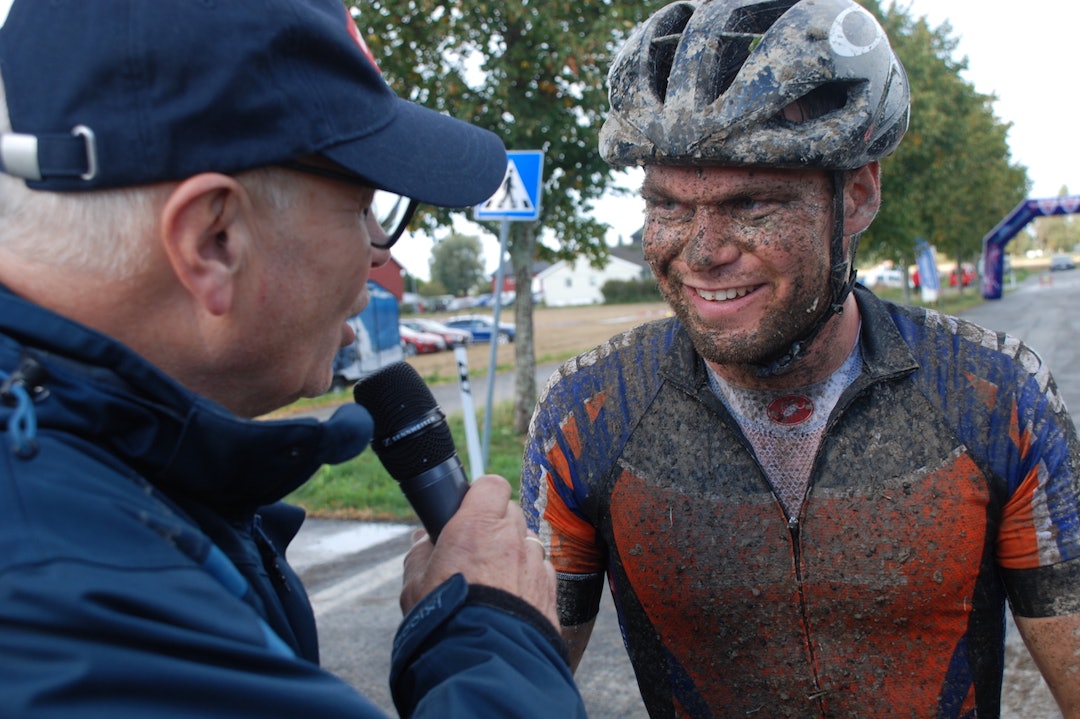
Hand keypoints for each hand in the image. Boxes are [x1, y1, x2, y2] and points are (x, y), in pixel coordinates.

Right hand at [400, 474, 557, 627]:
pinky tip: (512, 600)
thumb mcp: (415, 584)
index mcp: (477, 525)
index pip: (491, 485)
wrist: (483, 661)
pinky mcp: (551, 590)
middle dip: (496, 525)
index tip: (469, 510)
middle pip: (512, 513)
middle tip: (476, 550)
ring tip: (494, 581)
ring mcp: (536, 563)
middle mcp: (512, 537)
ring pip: (528, 544)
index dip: (481, 495)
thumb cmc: (444, 619)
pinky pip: (542, 573)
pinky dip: (529, 580)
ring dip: (515, 553)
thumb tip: (422, 539)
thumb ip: (420, 554)